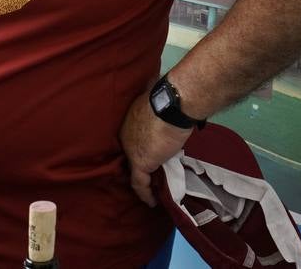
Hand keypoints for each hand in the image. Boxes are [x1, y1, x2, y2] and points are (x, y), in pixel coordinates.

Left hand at [119, 87, 193, 206]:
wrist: (174, 104)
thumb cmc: (172, 99)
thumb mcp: (162, 107)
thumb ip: (161, 113)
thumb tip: (169, 108)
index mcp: (131, 119)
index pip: (134, 137)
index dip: (141, 146)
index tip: (152, 153)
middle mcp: (126, 134)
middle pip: (132, 151)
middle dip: (141, 161)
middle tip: (153, 173)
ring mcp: (130, 148)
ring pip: (134, 168)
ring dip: (144, 178)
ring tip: (153, 188)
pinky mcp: (139, 163)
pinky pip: (139, 183)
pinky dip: (145, 193)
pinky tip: (151, 201)